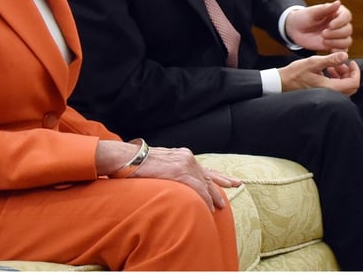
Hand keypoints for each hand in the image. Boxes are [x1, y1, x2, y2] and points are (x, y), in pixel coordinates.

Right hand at [97, 141, 240, 210]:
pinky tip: (210, 207)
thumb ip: (168, 169)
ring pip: (204, 183)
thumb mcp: (157, 163)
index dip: (216, 174)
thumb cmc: (136, 162)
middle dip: (222, 182)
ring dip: (213, 196)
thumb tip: (169, 177)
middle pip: (208, 173)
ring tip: (220, 206)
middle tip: (236, 185)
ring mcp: (184, 164)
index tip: (227, 179)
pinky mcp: (180, 172)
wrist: (126, 158)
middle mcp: (186, 157)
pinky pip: (197, 189)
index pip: (202, 166)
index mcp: (181, 155)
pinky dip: (205, 199)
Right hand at [279, 51, 360, 95]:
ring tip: (333, 66)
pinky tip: (327, 71)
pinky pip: (336, 89)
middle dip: (349, 73)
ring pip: (344, 88)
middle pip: (350, 87)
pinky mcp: (322, 94)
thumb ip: (330, 59)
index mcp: (330, 87)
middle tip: (341, 63)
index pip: (353, 83)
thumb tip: (345, 55)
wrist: (282, 82)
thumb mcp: (313, 62)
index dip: (355, 72)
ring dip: (342, 76)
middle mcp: (330, 94)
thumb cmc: (295, 73)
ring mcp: (326, 95)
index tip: (351, 62)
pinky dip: (336, 79)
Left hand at [283, 0, 352, 52]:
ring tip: (323, 41)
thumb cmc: (303, 18)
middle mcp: (340, 24)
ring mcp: (338, 36)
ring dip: (336, 42)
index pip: (347, 16)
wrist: (295, 29)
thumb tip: (338, 2)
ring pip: (347, 41)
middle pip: (348, 30)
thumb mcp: (312, 12)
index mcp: (337, 13)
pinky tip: (330, 50)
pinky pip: (343, 50)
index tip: (330, 25)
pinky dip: (339, 51)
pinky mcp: (334, 45)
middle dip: (336, 33)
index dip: (341, 22)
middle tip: (322, 34)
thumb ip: (325, 9)